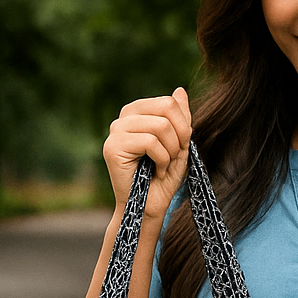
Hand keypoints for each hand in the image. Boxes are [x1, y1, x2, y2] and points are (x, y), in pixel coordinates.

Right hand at [102, 88, 191, 220]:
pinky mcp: (113, 147)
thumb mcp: (179, 144)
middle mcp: (123, 117)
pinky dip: (162, 159)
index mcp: (138, 112)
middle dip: (180, 136)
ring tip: (164, 165)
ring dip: (171, 151)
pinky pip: (150, 142)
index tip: (180, 147)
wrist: (150, 207)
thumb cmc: (163, 177)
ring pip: (160, 126)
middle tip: (174, 157)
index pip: (169, 102)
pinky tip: (156, 171)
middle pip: (166, 108)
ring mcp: (115, 131)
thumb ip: (180, 118)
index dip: (184, 125)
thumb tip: (180, 90)